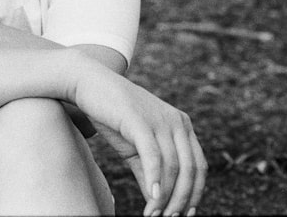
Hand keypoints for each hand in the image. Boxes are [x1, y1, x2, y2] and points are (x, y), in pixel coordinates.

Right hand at [72, 63, 206, 216]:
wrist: (88, 83)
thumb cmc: (111, 115)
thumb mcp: (134, 147)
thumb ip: (148, 170)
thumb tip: (157, 200)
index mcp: (181, 125)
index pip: (198, 166)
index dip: (195, 194)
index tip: (184, 214)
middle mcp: (177, 121)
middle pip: (190, 170)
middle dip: (181, 200)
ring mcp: (160, 119)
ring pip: (173, 167)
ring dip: (165, 197)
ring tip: (154, 214)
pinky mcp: (141, 121)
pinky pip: (154, 156)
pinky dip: (154, 180)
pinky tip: (151, 198)